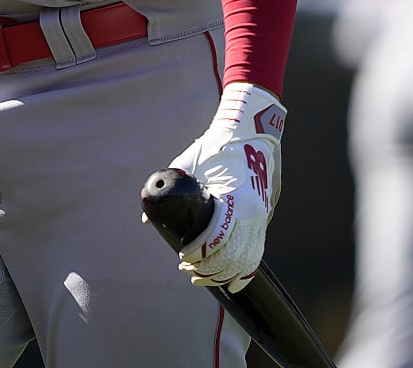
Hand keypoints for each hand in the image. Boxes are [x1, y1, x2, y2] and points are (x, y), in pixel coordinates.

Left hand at [163, 83, 284, 291]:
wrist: (253, 130)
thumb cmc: (218, 145)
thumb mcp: (190, 163)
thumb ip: (170, 190)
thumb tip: (146, 220)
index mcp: (233, 198)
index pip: (215, 239)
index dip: (198, 254)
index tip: (182, 256)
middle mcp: (252, 212)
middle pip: (231, 257)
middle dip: (208, 270)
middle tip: (187, 269)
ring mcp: (262, 216)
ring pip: (246, 259)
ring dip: (224, 274)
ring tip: (202, 276)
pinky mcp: (266, 216)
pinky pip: (257, 252)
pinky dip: (245, 270)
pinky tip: (233, 282)